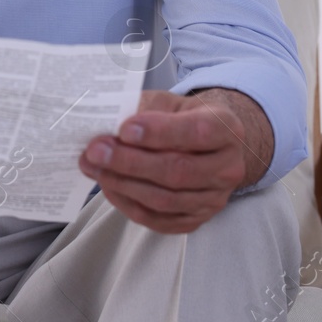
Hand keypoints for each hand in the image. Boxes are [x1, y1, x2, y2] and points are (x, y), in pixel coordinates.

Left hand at [79, 88, 273, 233]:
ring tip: (93, 167)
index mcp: (227, 128)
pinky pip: (159, 220)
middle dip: (130, 162)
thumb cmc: (183, 118)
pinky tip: (108, 185)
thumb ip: (144, 109)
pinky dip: (128, 203)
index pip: (196, 132)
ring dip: (123, 184)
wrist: (206, 145)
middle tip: (95, 151)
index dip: (159, 132)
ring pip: (165, 199)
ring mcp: (215, 199)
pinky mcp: (197, 220)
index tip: (124, 129)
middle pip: (177, 171)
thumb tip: (108, 125)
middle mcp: (228, 167)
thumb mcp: (169, 101)